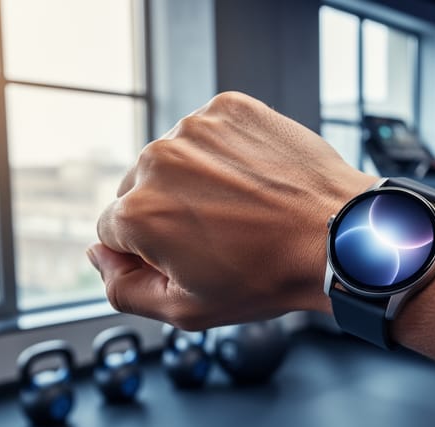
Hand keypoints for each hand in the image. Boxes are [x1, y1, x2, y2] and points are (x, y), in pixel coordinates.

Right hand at [91, 92, 375, 328]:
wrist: (337, 236)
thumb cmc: (269, 276)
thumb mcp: (186, 310)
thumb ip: (123, 288)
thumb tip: (97, 255)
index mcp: (137, 213)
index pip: (111, 232)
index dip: (149, 252)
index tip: (191, 256)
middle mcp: (156, 161)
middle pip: (137, 191)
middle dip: (166, 213)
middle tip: (220, 235)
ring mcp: (194, 129)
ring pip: (172, 159)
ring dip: (194, 180)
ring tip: (242, 208)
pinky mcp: (229, 109)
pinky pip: (207, 134)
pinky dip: (223, 154)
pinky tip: (254, 180)